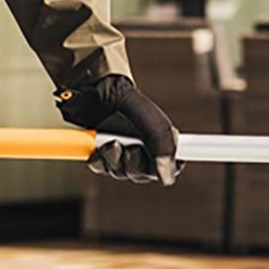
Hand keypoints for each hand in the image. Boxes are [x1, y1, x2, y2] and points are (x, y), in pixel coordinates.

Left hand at [54, 75, 180, 185]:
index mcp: (161, 141)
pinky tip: (100, 145)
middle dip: (134, 164)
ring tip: (112, 142)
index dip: (164, 167)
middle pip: (143, 174)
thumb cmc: (128, 102)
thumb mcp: (151, 121)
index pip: (171, 166)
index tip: (155, 158)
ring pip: (121, 173)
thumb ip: (163, 147)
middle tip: (130, 148)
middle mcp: (142, 150)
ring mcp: (120, 152)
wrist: (97, 89)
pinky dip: (99, 159)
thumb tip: (167, 179)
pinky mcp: (100, 153)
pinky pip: (101, 168)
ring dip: (115, 160)